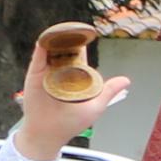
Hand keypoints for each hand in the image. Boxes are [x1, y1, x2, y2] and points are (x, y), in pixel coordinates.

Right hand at [13, 31, 134, 160]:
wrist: (48, 134)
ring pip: (50, 52)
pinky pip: (38, 59)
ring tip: (62, 28)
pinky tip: (46, 38)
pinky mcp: (35, 76)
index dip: (81, 45)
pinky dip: (42, 47)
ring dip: (55, 40)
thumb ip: (108, 91)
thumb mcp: (95, 106)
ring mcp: (46, 74)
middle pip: (64, 52)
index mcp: (73, 78)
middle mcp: (59, 74)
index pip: (78, 57)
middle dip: (68, 39)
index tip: (87, 32)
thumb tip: (126, 80)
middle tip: (75, 27)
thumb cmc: (71, 123)